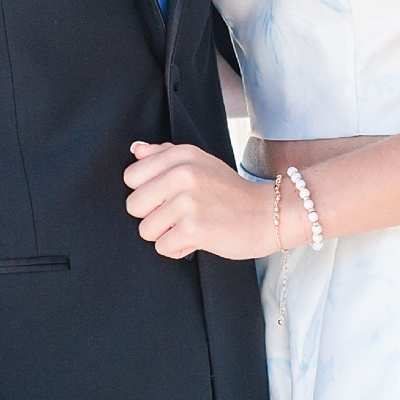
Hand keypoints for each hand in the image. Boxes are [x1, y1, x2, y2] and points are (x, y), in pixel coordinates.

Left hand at [125, 142, 273, 260]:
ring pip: (145, 230)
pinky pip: (162, 247)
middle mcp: (182, 173)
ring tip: (191, 226)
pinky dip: (178, 249)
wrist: (269, 214)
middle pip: (133, 205)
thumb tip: (136, 149)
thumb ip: (164, 154)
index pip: (131, 176)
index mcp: (181, 155)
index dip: (147, 192)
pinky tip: (197, 239)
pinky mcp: (192, 228)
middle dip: (153, 216)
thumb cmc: (232, 193)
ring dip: (166, 235)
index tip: (169, 196)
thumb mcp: (201, 163)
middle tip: (180, 214)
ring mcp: (187, 201)